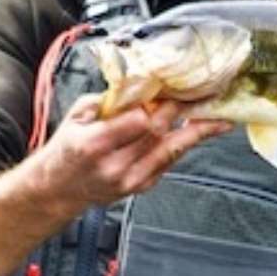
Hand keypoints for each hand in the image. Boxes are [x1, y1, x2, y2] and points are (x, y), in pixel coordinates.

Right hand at [35, 94, 231, 211]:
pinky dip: (181, 146)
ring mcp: (130, 180)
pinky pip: (168, 163)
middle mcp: (115, 166)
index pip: (140, 121)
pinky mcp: (140, 188)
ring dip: (197, 133)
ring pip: (172, 152)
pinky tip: (195, 134)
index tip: (174, 89)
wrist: (56, 190)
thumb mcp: (75, 116)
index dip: (159, 105)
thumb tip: (137, 85)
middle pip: (160, 134)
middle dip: (184, 112)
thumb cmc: (64, 151)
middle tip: (205, 95)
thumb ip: (107, 100)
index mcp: (96, 144)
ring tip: (221, 120)